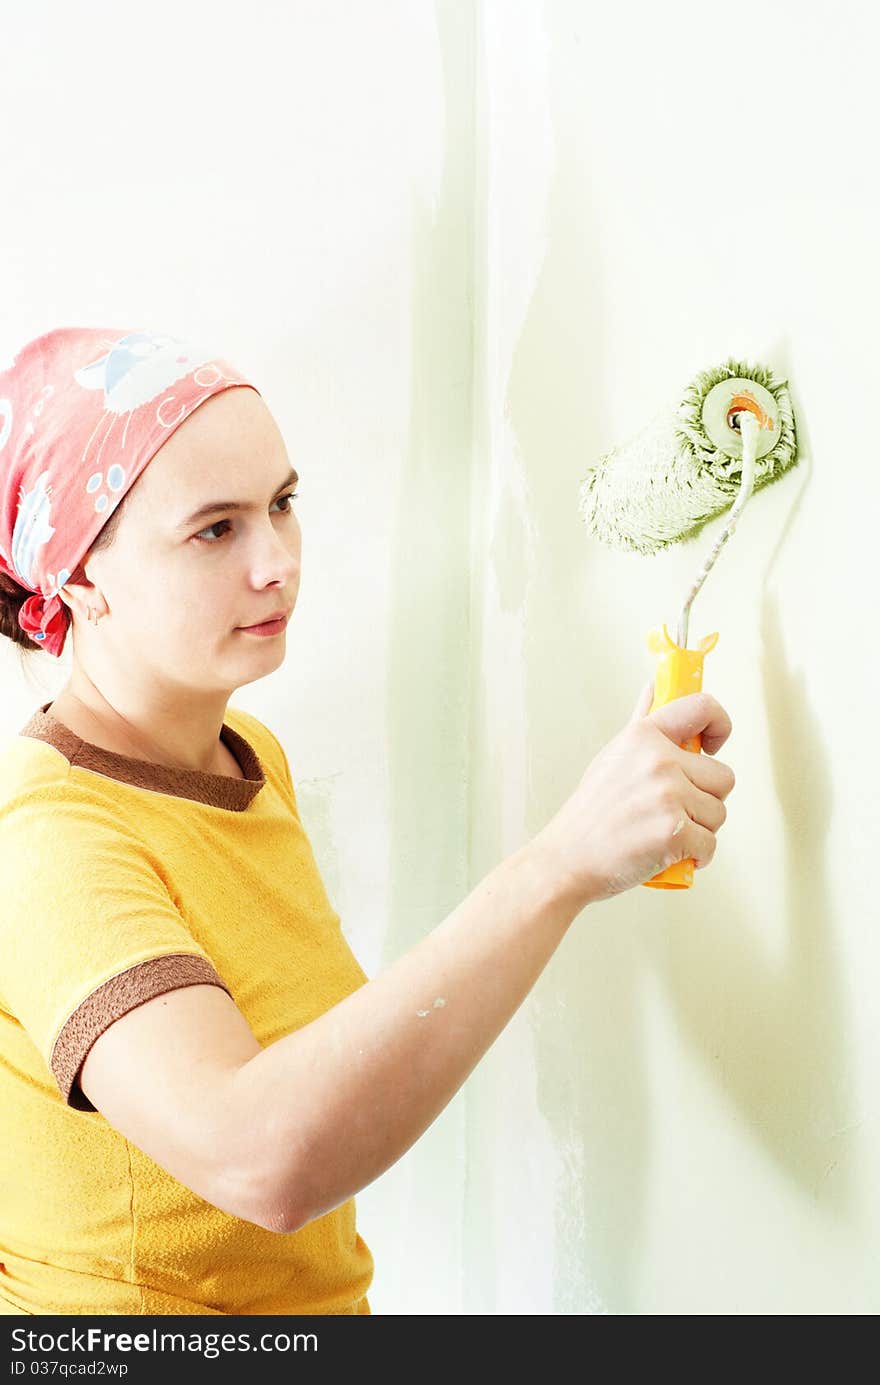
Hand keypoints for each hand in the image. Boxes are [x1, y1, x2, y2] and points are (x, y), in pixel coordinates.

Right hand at [530, 682, 735, 907]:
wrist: (568, 858)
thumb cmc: (591, 812)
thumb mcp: (613, 756)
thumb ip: (640, 721)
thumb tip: (653, 688)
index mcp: (644, 736)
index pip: (703, 707)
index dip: (720, 725)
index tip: (712, 745)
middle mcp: (658, 760)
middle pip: (723, 777)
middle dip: (706, 799)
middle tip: (673, 811)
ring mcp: (667, 796)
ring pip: (719, 813)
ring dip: (701, 830)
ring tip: (665, 833)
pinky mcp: (674, 833)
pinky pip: (710, 846)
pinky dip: (696, 857)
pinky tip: (669, 854)